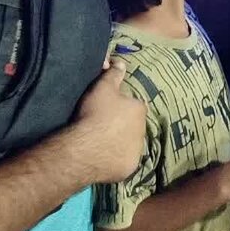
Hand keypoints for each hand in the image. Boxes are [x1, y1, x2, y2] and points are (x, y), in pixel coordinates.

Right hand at [72, 60, 145, 181]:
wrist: (86, 148)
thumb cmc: (95, 114)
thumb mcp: (102, 87)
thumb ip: (113, 74)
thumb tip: (121, 62)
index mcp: (140, 109)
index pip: (134, 105)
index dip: (121, 107)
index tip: (108, 110)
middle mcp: (144, 130)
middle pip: (133, 126)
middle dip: (122, 125)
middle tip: (103, 127)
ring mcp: (137, 151)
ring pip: (129, 144)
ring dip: (120, 143)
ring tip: (101, 144)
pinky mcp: (129, 168)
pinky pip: (123, 161)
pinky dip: (115, 160)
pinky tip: (102, 158)